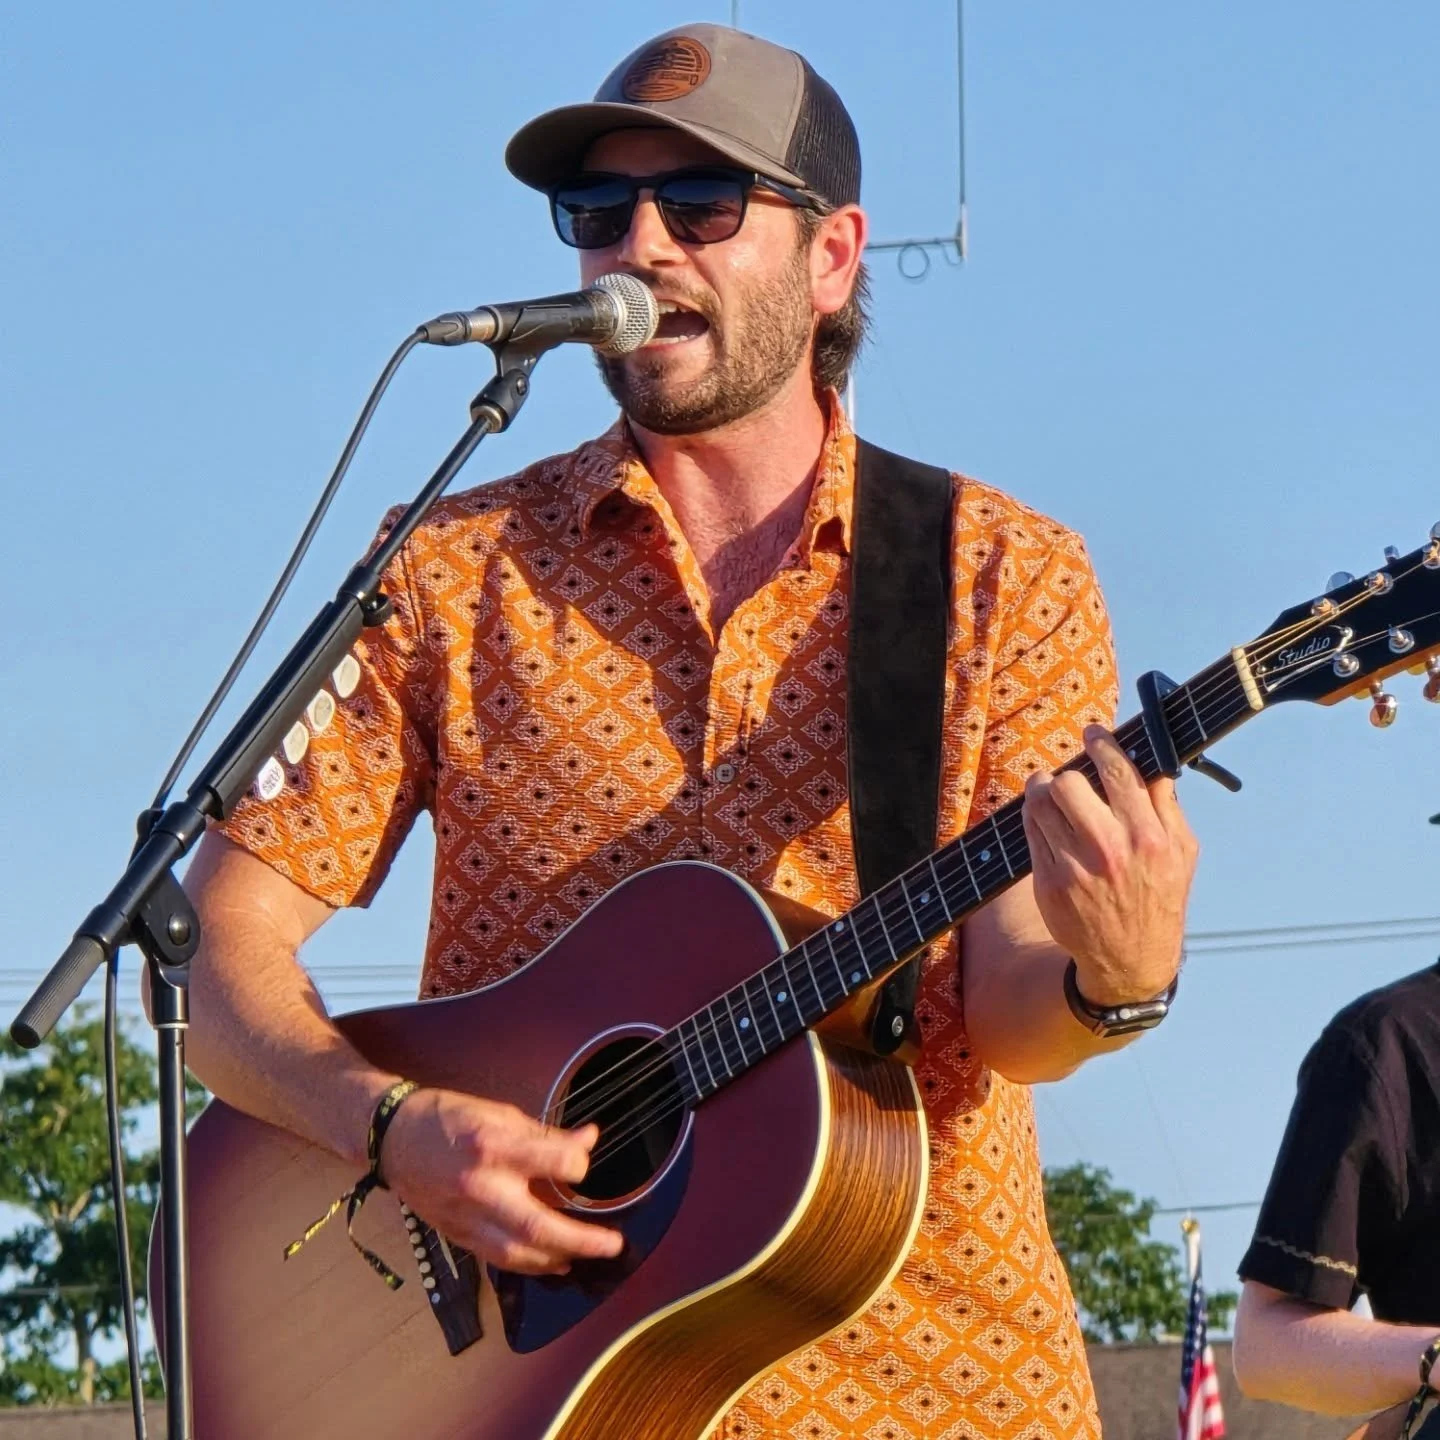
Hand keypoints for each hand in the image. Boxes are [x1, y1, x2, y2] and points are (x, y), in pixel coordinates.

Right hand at [377, 1086, 623, 1274]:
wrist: (392, 1139)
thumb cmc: (447, 1118)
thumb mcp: (499, 1113)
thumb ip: (545, 1134)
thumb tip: (587, 1140)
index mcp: (494, 1146)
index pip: (553, 1163)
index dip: (579, 1164)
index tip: (585, 1163)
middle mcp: (481, 1187)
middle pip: (538, 1225)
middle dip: (581, 1240)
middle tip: (613, 1244)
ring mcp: (467, 1216)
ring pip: (519, 1252)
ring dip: (558, 1258)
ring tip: (586, 1255)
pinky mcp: (457, 1234)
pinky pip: (499, 1258)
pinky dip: (529, 1264)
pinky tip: (552, 1262)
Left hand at [1021, 725, 1197, 1006]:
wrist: (1130, 959)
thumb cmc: (1159, 898)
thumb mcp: (1183, 852)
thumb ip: (1168, 805)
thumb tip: (1154, 761)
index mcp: (1149, 836)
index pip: (1117, 771)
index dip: (1101, 742)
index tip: (1093, 732)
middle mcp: (1110, 849)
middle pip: (1068, 783)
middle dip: (1066, 774)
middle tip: (1068, 778)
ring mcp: (1075, 867)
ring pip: (1040, 804)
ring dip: (1043, 793)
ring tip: (1052, 796)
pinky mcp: (1049, 882)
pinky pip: (1030, 833)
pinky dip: (1036, 821)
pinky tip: (1048, 824)